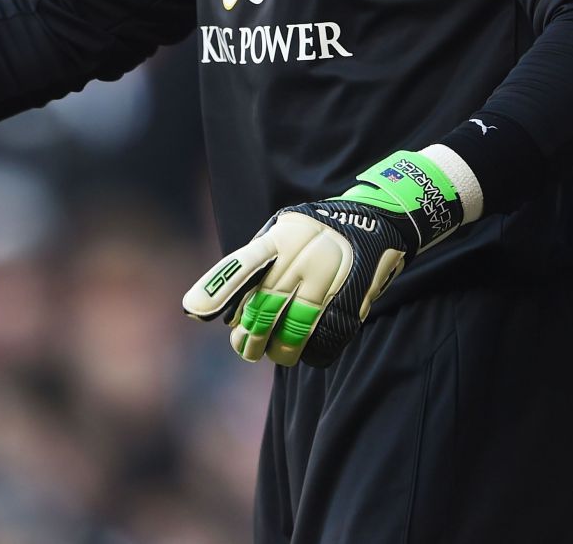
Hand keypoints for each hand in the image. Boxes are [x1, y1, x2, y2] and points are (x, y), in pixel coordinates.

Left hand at [182, 150, 464, 366]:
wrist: (379, 220)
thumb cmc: (318, 231)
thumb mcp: (286, 230)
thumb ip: (257, 263)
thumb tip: (227, 313)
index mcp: (282, 236)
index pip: (243, 264)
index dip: (217, 288)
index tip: (192, 311)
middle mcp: (303, 256)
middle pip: (265, 308)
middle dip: (250, 336)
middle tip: (246, 348)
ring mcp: (329, 278)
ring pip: (293, 329)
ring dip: (279, 349)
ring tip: (274, 353)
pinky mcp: (352, 299)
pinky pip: (325, 338)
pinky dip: (311, 351)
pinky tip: (307, 350)